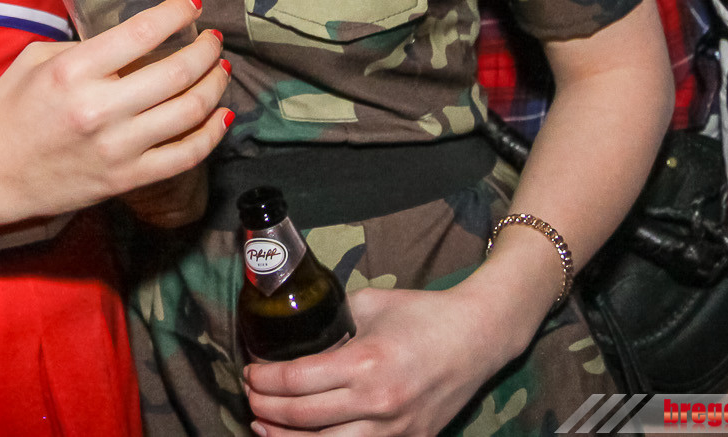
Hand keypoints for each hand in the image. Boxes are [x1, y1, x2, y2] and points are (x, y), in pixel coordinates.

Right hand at [0, 0, 230, 224]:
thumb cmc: (9, 111)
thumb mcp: (36, 60)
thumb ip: (84, 47)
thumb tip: (131, 39)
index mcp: (73, 71)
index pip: (142, 32)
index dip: (177, 13)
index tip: (192, 4)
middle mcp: (99, 109)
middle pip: (177, 72)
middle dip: (206, 50)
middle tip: (212, 40)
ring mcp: (117, 148)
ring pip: (190, 112)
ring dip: (215, 85)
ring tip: (219, 70)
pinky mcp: (126, 179)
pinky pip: (185, 156)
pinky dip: (212, 135)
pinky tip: (222, 116)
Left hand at [241, 283, 525, 436]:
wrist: (478, 337)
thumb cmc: (422, 314)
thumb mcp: (367, 304)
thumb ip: (331, 319)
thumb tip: (295, 328)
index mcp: (365, 362)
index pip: (295, 381)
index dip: (262, 380)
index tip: (248, 372)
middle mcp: (378, 402)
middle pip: (301, 418)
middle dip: (264, 408)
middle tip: (249, 396)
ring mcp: (396, 430)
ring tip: (262, 426)